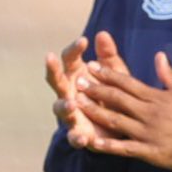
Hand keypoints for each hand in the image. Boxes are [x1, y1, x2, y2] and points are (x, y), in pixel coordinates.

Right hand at [45, 31, 129, 147]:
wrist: (122, 125)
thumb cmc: (113, 93)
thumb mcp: (115, 74)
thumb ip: (109, 56)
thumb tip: (103, 34)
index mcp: (76, 75)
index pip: (70, 58)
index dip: (74, 49)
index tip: (83, 40)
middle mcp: (68, 92)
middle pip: (56, 79)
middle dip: (52, 69)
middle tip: (50, 57)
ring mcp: (71, 113)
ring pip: (59, 107)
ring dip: (63, 106)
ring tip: (71, 104)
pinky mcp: (79, 134)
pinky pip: (74, 137)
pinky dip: (76, 137)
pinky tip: (82, 138)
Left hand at [71, 51, 171, 170]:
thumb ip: (169, 75)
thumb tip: (158, 57)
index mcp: (158, 97)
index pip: (127, 83)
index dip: (107, 75)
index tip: (91, 67)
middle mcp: (150, 112)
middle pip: (117, 99)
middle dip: (95, 90)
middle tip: (76, 83)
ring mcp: (150, 133)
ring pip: (116, 121)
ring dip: (95, 113)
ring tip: (76, 106)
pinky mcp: (153, 152)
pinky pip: (125, 148)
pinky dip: (108, 146)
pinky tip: (92, 142)